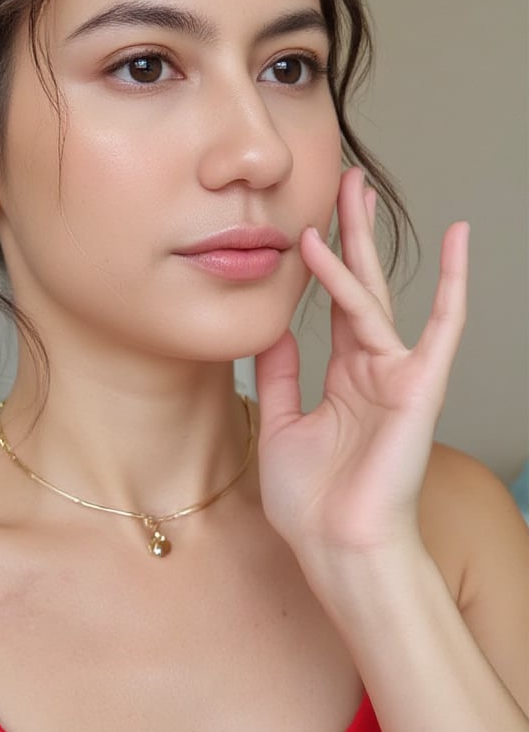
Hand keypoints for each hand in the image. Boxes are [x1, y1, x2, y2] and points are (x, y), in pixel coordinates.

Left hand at [254, 166, 468, 580]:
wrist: (336, 547)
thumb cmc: (311, 502)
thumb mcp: (278, 425)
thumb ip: (278, 374)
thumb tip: (274, 329)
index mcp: (342, 379)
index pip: (334, 307)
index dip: (323, 265)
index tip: (312, 222)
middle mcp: (372, 369)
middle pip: (360, 286)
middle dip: (351, 235)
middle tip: (346, 184)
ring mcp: (397, 374)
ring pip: (377, 295)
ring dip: (362, 244)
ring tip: (350, 192)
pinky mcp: (420, 385)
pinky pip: (442, 325)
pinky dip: (453, 281)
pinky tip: (458, 236)